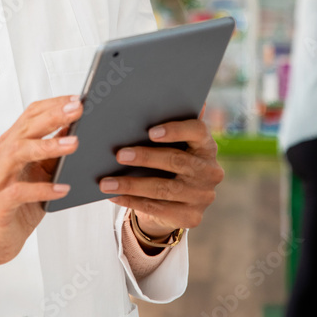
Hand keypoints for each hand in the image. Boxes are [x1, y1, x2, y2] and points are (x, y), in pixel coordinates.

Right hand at [0, 94, 82, 265]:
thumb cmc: (18, 204)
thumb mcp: (41, 174)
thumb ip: (54, 153)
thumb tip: (76, 130)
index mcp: (10, 145)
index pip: (29, 115)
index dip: (53, 105)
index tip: (77, 99)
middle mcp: (0, 157)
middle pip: (25, 129)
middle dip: (53, 117)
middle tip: (78, 110)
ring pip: (18, 153)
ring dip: (48, 146)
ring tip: (74, 144)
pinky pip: (20, 192)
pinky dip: (43, 189)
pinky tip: (63, 188)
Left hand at [100, 117, 223, 236]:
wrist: (178, 202)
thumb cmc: (170, 163)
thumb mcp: (174, 145)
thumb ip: (169, 125)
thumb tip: (157, 99)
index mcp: (207, 146)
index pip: (198, 131)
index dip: (176, 130)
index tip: (151, 131)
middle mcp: (210, 171)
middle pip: (177, 161)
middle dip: (145, 157)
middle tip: (119, 155)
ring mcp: (202, 196)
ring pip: (163, 189)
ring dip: (131, 184)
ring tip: (106, 182)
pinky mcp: (191, 217)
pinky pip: (157, 208)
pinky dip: (132, 201)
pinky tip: (114, 196)